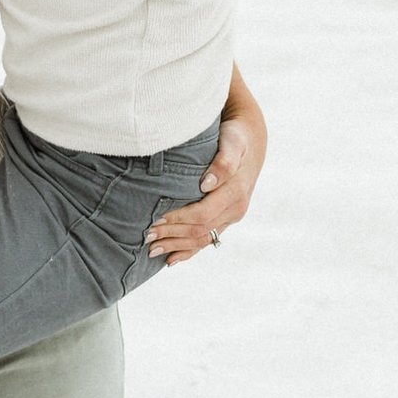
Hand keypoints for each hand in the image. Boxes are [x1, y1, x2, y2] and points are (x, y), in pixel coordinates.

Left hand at [145, 80, 267, 264]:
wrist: (250, 140)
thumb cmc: (235, 137)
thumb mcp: (232, 142)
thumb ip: (223, 162)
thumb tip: (207, 183)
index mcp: (236, 193)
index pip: (203, 214)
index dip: (178, 219)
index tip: (156, 220)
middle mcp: (235, 209)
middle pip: (200, 230)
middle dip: (172, 235)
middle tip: (146, 237)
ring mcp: (231, 216)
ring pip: (203, 239)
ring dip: (177, 247)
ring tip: (152, 251)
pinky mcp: (226, 218)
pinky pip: (208, 239)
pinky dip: (189, 251)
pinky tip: (172, 259)